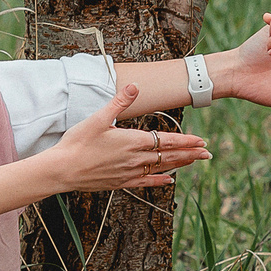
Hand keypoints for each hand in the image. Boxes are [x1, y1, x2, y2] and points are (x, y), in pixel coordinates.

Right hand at [45, 85, 212, 191]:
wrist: (62, 169)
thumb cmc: (77, 143)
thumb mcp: (98, 118)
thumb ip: (119, 102)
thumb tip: (134, 86)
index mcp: (132, 142)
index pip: (166, 141)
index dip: (186, 141)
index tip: (201, 141)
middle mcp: (135, 159)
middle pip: (169, 156)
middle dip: (190, 154)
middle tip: (208, 153)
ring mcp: (129, 173)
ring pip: (161, 168)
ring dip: (179, 164)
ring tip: (194, 162)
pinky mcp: (121, 183)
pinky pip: (146, 182)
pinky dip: (159, 180)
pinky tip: (169, 180)